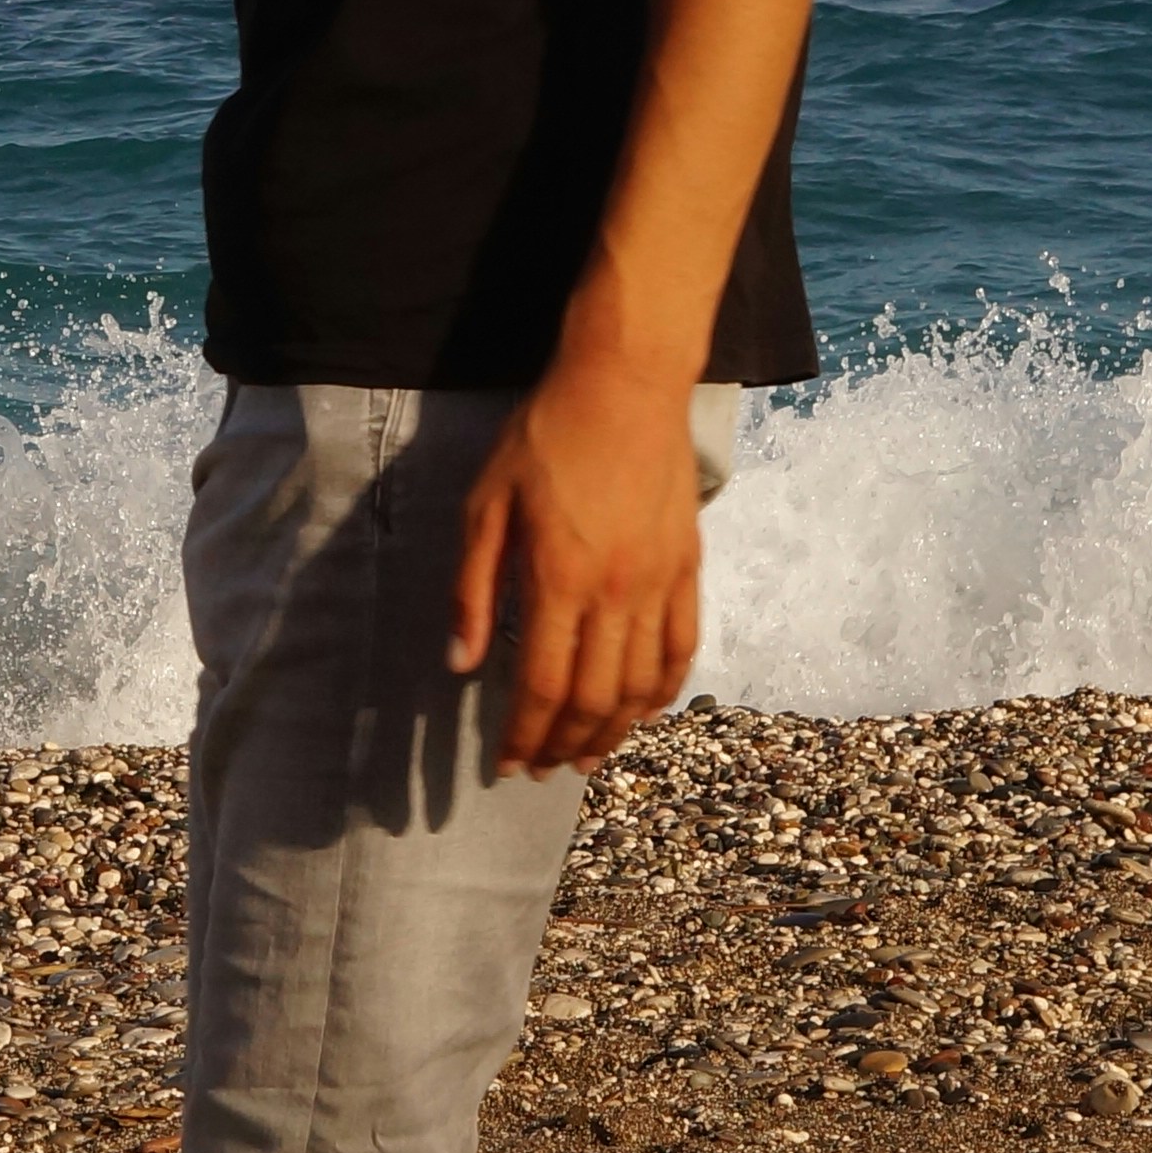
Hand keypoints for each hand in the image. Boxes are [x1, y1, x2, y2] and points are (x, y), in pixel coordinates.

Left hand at [446, 365, 705, 776]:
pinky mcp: (688, 568)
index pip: (543, 685)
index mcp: (559, 579)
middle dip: (564, 744)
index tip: (507, 764)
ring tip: (587, 754)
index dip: (524, 735)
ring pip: (642, 685)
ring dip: (614, 730)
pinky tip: (643, 709)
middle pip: (594, 698)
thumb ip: (474, 588)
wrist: (625, 384)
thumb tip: (462, 662)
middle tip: (543, 768)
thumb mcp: (486, 504)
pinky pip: (682, 648)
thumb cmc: (544, 436)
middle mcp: (616, 593)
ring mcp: (660, 583)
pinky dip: (663, 690)